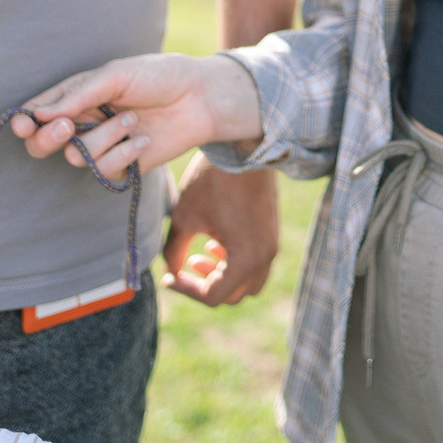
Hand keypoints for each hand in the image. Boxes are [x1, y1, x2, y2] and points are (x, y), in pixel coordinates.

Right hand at [12, 53, 261, 179]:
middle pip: (41, 144)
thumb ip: (78, 95)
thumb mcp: (116, 75)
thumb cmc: (157, 77)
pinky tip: (143, 140)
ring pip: (75, 156)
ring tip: (132, 119)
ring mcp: (100, 146)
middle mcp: (81, 123)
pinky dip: (123, 153)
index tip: (23, 124)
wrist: (199, 97)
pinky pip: (104, 170)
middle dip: (47, 139)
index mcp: (74, 96)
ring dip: (104, 137)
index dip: (23, 122)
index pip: (36, 113)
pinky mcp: (120, 165)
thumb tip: (39, 114)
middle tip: (67, 128)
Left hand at [162, 161, 277, 305]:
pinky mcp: (272, 232)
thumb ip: (174, 252)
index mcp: (246, 258)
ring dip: (224, 275)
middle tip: (186, 266)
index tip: (170, 276)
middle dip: (206, 285)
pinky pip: (256, 262)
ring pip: (248, 281)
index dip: (187, 289)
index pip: (214, 296)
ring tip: (202, 254)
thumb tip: (172, 271)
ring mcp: (272, 244)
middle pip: (235, 295)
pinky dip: (235, 261)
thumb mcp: (185, 218)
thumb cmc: (212, 180)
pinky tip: (216, 241)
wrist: (242, 146)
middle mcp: (265, 256)